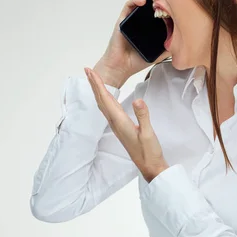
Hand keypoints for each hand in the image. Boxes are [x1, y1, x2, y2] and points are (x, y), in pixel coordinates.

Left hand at [85, 67, 168, 182]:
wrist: (149, 166)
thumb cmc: (149, 151)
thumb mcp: (149, 133)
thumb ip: (143, 116)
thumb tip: (137, 100)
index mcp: (120, 122)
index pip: (106, 99)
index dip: (98, 85)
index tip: (90, 72)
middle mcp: (115, 123)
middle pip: (101, 100)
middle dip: (94, 85)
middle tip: (87, 70)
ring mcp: (117, 126)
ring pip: (103, 105)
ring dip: (98, 91)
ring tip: (94, 80)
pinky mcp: (120, 128)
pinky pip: (108, 110)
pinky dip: (104, 99)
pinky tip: (106, 98)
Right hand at [102, 0, 171, 79]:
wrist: (121, 67)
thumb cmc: (137, 60)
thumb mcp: (159, 53)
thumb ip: (170, 46)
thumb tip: (185, 41)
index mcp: (149, 26)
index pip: (158, 9)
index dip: (166, 2)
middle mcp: (141, 20)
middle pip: (150, 2)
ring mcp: (131, 19)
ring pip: (139, 0)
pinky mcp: (122, 20)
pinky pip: (128, 6)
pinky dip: (135, 0)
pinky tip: (142, 1)